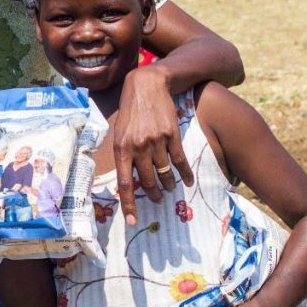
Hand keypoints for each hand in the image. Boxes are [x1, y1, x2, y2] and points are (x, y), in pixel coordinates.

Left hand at [113, 65, 194, 224]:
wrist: (148, 85)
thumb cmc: (130, 111)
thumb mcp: (119, 132)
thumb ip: (124, 155)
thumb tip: (127, 180)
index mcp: (121, 148)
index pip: (125, 183)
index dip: (129, 204)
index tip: (133, 221)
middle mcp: (138, 146)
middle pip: (147, 181)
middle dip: (153, 195)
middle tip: (157, 201)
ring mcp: (156, 141)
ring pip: (164, 173)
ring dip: (168, 185)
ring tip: (170, 190)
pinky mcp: (171, 134)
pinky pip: (179, 161)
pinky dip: (184, 174)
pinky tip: (187, 181)